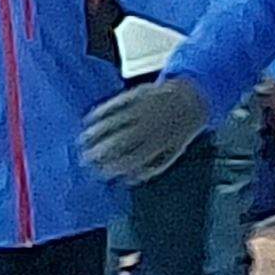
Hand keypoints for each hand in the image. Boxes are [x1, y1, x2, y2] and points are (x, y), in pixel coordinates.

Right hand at [80, 73, 211, 183]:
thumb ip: (155, 165)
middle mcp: (149, 126)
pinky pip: (114, 104)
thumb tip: (129, 180)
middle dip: (99, 152)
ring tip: (82, 141)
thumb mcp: (174, 149)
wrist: (192, 97)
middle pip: (119, 142)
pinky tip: (89, 120)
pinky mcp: (137, 94)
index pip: (132, 158)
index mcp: (160, 142)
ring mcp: (142, 109)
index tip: (100, 172)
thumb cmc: (177, 129)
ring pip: (113, 123)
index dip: (114, 166)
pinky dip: (100, 112)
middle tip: (84, 159)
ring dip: (94, 133)